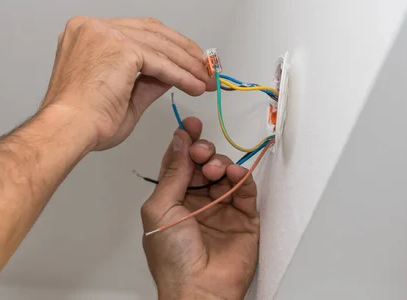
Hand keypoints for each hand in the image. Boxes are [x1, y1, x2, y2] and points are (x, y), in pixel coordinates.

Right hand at [40, 17, 211, 152]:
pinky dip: (180, 75)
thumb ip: (148, 80)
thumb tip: (172, 74)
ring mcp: (104, 32)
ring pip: (159, 45)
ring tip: (205, 81)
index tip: (187, 60)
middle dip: (182, 52)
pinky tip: (194, 86)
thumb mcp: (124, 95)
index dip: (167, 46)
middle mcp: (92, 27)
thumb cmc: (84, 121)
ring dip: (186, 65)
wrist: (67, 131)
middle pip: (152, 32)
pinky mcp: (119, 46)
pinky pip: (160, 61)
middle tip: (203, 69)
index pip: (137, 32)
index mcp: (87, 34)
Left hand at [141, 117, 259, 299]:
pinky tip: (234, 174)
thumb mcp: (161, 208)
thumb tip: (179, 141)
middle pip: (203, 163)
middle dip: (203, 151)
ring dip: (219, 163)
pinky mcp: (244, 216)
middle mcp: (198, 200)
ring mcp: (221, 207)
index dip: (184, 141)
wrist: (199, 289)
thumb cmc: (172, 257)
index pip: (180, 162)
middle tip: (201, 151)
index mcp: (174, 198)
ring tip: (213, 170)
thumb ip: (173, 172)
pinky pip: (245, 188)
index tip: (190, 124)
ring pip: (224, 171)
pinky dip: (241, 176)